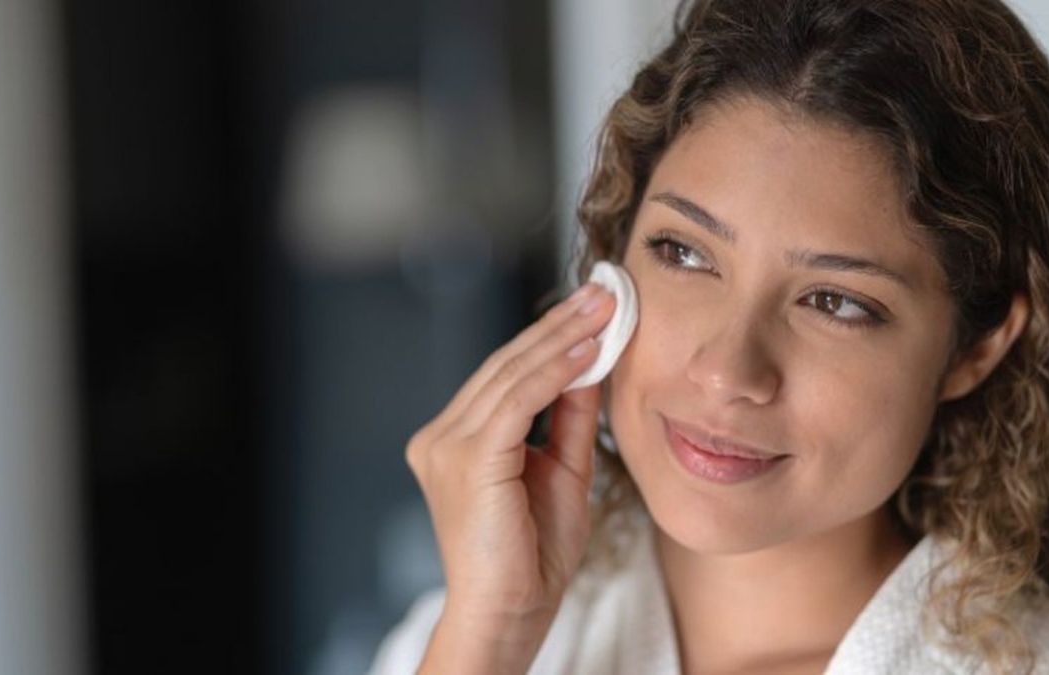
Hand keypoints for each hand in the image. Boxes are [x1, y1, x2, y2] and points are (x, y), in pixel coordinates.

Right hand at [405, 282, 615, 647]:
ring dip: (564, 338)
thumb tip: (592, 365)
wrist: (509, 615)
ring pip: (512, 374)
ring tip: (606, 309)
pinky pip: (517, 400)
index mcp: (457, 440)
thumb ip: (569, 420)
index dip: (552, 337)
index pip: (508, 374)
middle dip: (561, 324)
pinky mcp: (466, 458)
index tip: (596, 308)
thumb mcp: (562, 472)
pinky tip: (588, 350)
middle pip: (507, 364)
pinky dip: (555, 371)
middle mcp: (442, 436)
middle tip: (605, 291)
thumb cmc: (532, 558)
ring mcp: (447, 445)